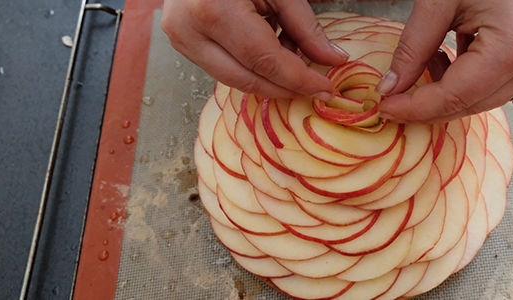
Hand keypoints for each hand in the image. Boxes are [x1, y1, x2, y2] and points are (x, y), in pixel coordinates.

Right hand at [162, 0, 349, 100]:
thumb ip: (305, 26)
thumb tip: (333, 59)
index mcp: (214, 10)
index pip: (264, 61)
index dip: (298, 80)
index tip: (325, 88)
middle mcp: (190, 30)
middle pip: (247, 79)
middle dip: (285, 87)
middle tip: (315, 86)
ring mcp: (180, 39)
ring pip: (233, 79)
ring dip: (268, 77)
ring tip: (291, 54)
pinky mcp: (180, 43)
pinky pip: (222, 68)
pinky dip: (250, 67)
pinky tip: (268, 49)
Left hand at [375, 0, 512, 123]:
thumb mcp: (438, 1)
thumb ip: (412, 48)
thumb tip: (390, 88)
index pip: (457, 96)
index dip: (416, 108)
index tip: (385, 107)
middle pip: (474, 103)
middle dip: (430, 107)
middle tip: (393, 100)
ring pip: (486, 97)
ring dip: (448, 91)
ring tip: (423, 65)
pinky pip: (497, 80)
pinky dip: (466, 77)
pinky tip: (444, 57)